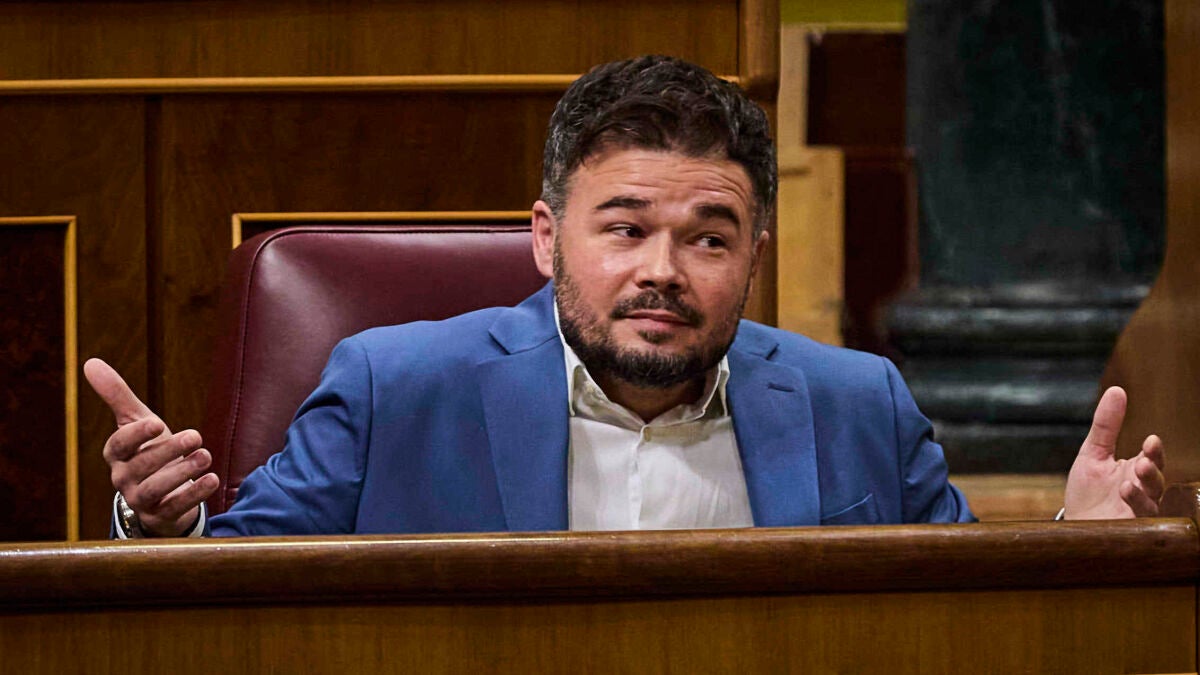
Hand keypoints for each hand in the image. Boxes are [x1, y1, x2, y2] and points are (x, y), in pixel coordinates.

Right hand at [84, 358, 219, 535]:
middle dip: (168, 450)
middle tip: (196, 435)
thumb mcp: (136, 421)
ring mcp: (141, 500)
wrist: (162, 490)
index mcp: (117, 455)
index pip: (118, 445)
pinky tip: (213, 479)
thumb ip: (117, 395)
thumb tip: (90, 362)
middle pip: (141, 466)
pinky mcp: (161, 516)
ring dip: (182, 473)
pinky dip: (194, 495)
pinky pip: (174, 508)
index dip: (135, 435)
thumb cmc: (148, 449)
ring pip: (156, 490)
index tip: (157, 422)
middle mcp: (124, 479)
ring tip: (206, 456)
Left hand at [1063, 386, 1164, 518]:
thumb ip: (1106, 425)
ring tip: (1132, 478)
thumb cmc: (1087, 491)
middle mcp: (1142, 491)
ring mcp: (1137, 512)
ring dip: (1144, 489)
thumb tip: (1117, 390)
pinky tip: (1124, 493)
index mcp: (1135, 472)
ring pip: (1152, 501)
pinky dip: (1135, 506)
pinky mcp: (1129, 529)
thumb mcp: (1092, 453)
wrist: (1074, 525)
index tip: (1150, 440)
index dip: (1154, 451)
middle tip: (1144, 460)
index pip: (1151, 458)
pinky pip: (1139, 520)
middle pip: (1156, 480)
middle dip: (1153, 469)